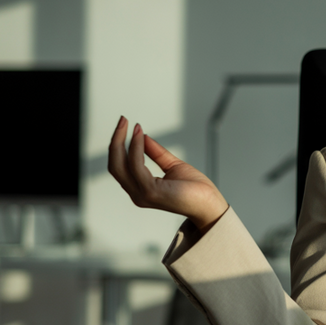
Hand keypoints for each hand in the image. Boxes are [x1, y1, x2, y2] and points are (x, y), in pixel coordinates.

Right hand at [108, 116, 228, 230]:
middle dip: (116, 141)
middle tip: (122, 120)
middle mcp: (137, 194)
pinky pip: (137, 166)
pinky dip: (136, 148)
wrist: (210, 204)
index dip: (119, 145)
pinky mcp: (150, 191)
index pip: (119, 166)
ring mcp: (142, 194)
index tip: (125, 125)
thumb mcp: (173, 165)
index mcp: (140, 188)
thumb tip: (142, 136)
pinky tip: (141, 137)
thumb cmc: (195, 189)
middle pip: (115, 165)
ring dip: (125, 141)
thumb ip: (156, 153)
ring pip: (121, 165)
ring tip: (134, 126)